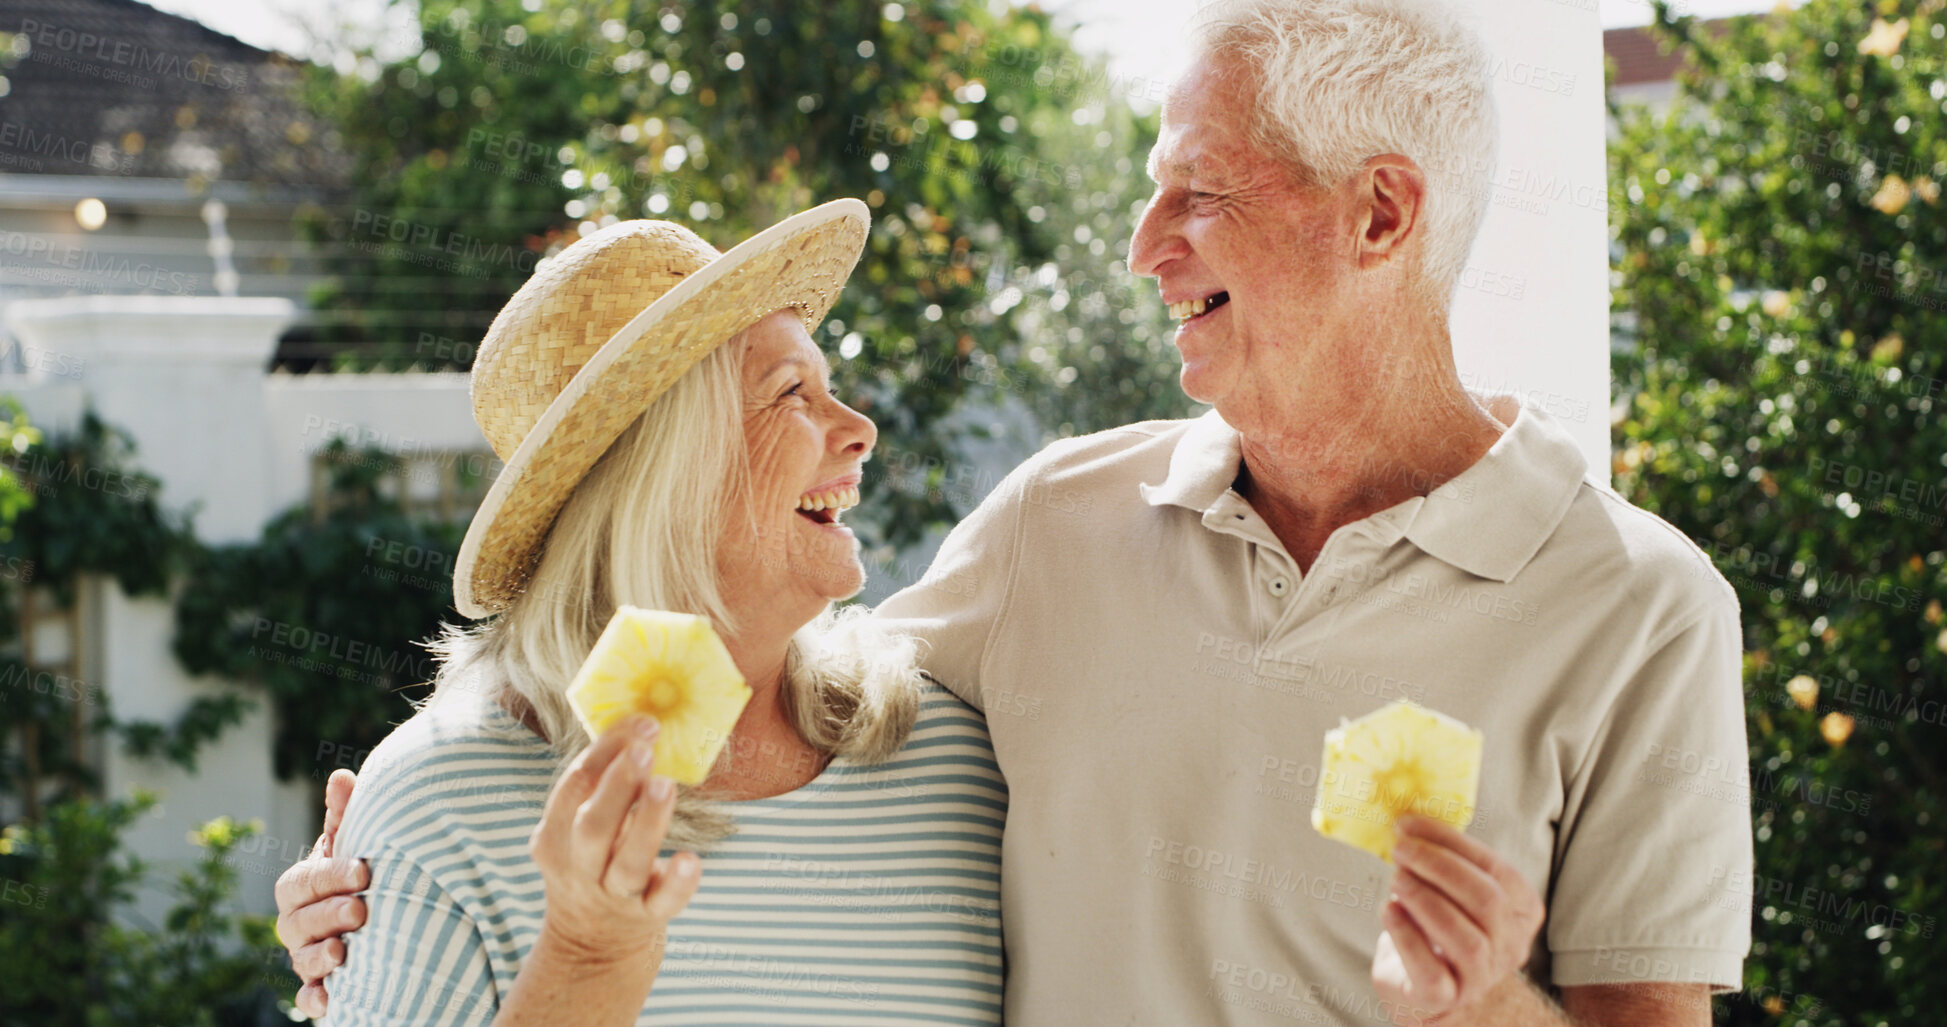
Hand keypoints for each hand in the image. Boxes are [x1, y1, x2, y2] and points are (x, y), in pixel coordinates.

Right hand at [276, 768, 368, 1018]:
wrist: (379, 912)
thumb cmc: (360, 871)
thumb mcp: (355, 842)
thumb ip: (346, 815)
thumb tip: (342, 777)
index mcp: (302, 886)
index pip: (304, 881)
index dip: (330, 875)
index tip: (364, 870)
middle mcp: (298, 923)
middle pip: (297, 923)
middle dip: (327, 916)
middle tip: (361, 911)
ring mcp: (307, 956)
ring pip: (301, 961)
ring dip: (320, 958)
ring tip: (345, 954)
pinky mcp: (320, 987)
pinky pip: (309, 999)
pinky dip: (316, 1000)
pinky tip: (330, 999)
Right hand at [529, 715, 701, 971]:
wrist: (590, 939)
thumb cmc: (594, 858)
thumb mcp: (579, 824)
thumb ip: (602, 784)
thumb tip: (642, 725)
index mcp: (556, 834)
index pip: (575, 787)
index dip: (605, 751)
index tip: (642, 721)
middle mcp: (580, 866)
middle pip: (593, 827)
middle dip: (617, 785)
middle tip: (645, 749)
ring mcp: (612, 895)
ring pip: (627, 865)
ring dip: (646, 823)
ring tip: (665, 785)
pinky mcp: (645, 917)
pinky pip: (661, 904)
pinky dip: (677, 883)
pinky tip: (691, 860)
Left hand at [1372, 815, 1544, 1020]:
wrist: (1421, 982)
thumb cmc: (1438, 923)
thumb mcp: (1451, 888)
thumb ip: (1444, 858)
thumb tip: (1409, 821)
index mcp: (1522, 909)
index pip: (1497, 869)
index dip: (1451, 841)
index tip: (1409, 823)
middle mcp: (1511, 945)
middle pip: (1486, 900)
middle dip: (1438, 866)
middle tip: (1401, 849)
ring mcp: (1482, 976)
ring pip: (1465, 939)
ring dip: (1425, 900)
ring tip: (1396, 878)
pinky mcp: (1446, 998)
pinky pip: (1431, 970)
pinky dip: (1406, 936)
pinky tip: (1389, 910)